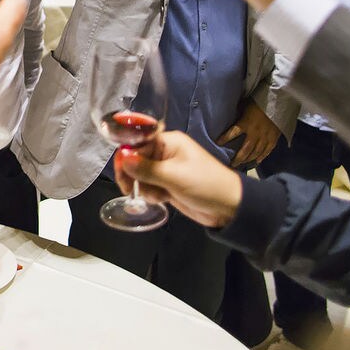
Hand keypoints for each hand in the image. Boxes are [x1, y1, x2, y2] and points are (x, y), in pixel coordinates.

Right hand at [113, 132, 243, 228]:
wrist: (228, 207)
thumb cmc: (204, 184)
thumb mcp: (173, 176)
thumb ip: (146, 168)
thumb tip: (122, 157)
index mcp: (168, 142)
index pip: (138, 143)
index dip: (126, 157)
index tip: (121, 174)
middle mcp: (165, 153)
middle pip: (136, 160)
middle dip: (132, 175)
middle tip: (129, 189)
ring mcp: (166, 170)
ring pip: (141, 176)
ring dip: (143, 187)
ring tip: (156, 196)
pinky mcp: (168, 185)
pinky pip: (149, 187)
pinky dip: (151, 194)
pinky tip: (161, 200)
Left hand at [216, 102, 280, 166]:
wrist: (278, 101)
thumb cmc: (260, 101)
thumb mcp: (245, 104)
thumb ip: (238, 111)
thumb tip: (228, 112)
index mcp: (246, 123)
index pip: (232, 133)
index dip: (224, 139)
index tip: (217, 144)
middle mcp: (255, 132)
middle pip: (245, 150)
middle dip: (238, 158)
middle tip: (232, 164)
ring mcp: (265, 136)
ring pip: (256, 152)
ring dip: (248, 159)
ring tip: (243, 164)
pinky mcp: (274, 138)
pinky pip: (267, 150)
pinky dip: (262, 156)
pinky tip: (257, 161)